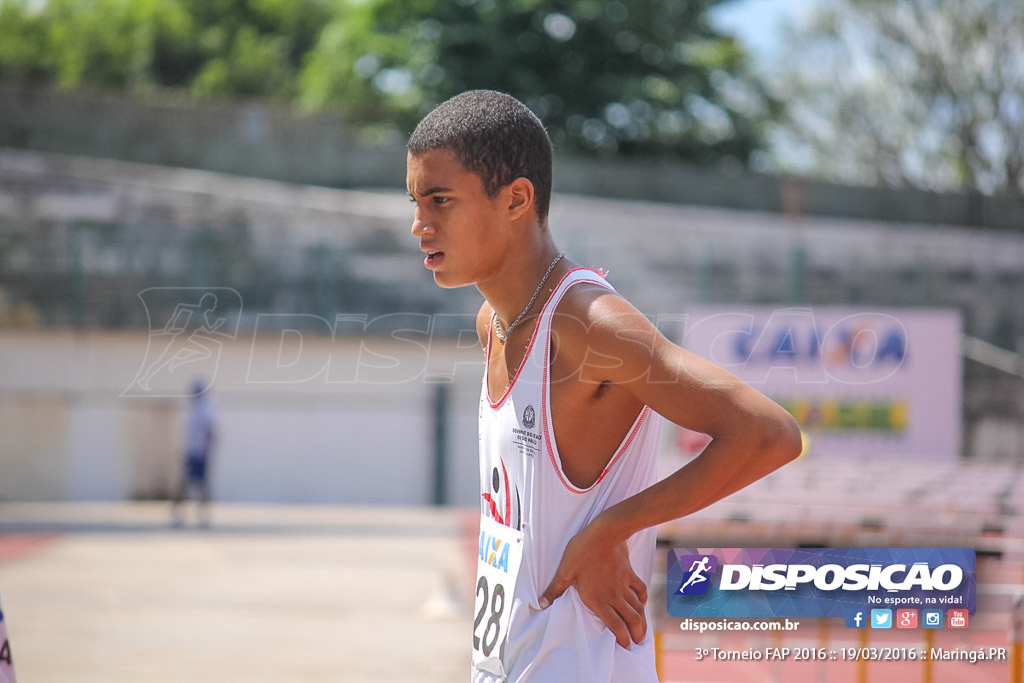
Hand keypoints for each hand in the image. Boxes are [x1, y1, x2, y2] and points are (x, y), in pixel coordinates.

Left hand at [537, 523, 646, 648]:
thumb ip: (555, 589)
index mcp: (597, 599)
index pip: (615, 626)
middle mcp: (614, 596)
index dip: (623, 638)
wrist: (604, 533)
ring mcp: (623, 585)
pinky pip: (640, 590)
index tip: (626, 646)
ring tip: (642, 631)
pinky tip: (643, 604)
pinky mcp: (630, 574)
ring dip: (642, 621)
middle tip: (638, 642)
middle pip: (630, 620)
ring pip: (637, 608)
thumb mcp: (564, 571)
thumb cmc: (582, 551)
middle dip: (636, 634)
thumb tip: (542, 604)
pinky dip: (643, 599)